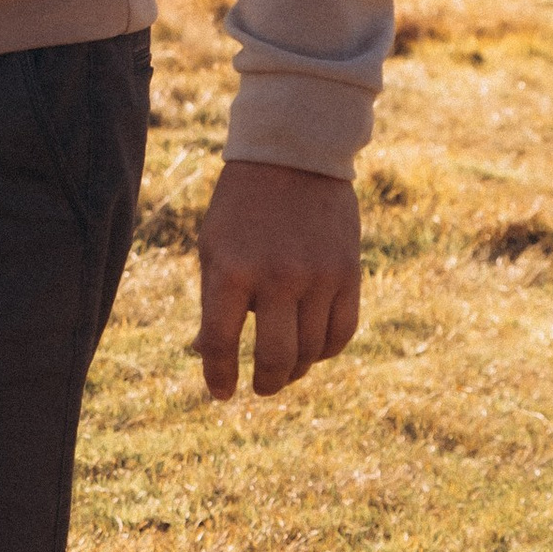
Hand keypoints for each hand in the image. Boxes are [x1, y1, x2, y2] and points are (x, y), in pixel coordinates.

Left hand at [193, 159, 362, 398]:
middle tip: (261, 388)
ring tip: (286, 369)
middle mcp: (276, 277)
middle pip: (275, 358)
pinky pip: (343, 332)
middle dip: (266, 383)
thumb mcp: (213, 249)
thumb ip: (210, 302)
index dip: (219, 376)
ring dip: (298, 369)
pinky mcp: (348, 273)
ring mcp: (318, 277)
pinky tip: (315, 350)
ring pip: (312, 352)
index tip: (222, 393)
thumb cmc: (241, 208)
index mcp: (231, 271)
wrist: (293, 158)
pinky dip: (328, 350)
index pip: (220, 344)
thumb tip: (203, 354)